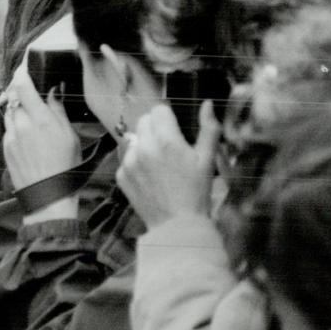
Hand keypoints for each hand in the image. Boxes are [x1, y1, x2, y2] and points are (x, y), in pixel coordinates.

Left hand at [1, 70, 80, 192]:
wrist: (48, 196)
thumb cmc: (65, 167)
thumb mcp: (70, 135)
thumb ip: (58, 110)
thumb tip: (53, 91)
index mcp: (40, 118)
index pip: (23, 85)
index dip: (22, 73)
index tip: (25, 69)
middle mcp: (22, 125)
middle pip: (15, 98)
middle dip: (22, 95)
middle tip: (34, 99)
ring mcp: (11, 137)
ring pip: (10, 113)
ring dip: (18, 111)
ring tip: (32, 121)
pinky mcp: (5, 148)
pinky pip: (8, 130)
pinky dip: (15, 128)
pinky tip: (27, 138)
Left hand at [117, 102, 217, 229]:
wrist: (177, 226)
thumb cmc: (196, 192)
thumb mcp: (207, 159)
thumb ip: (208, 128)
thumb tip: (207, 104)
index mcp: (165, 140)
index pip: (159, 110)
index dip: (169, 118)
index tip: (175, 129)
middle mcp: (143, 147)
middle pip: (144, 121)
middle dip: (156, 128)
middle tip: (169, 147)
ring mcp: (129, 162)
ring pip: (135, 139)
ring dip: (145, 144)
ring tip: (160, 164)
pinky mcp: (121, 176)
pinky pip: (127, 159)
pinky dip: (137, 163)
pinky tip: (150, 177)